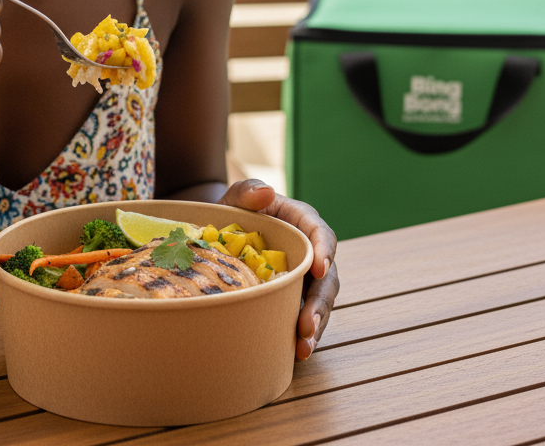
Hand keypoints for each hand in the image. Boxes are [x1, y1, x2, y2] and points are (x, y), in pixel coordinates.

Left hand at [218, 179, 338, 360]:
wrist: (218, 234)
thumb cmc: (234, 211)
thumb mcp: (237, 197)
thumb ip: (249, 190)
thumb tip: (266, 192)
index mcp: (302, 223)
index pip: (321, 234)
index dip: (324, 251)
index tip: (320, 267)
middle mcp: (310, 253)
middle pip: (326, 278)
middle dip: (320, 303)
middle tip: (308, 326)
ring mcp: (304, 278)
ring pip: (319, 303)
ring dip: (315, 326)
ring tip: (303, 348)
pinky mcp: (294, 298)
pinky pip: (303, 316)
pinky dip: (301, 335)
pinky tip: (295, 354)